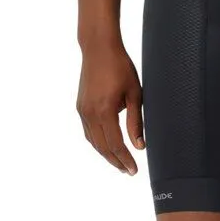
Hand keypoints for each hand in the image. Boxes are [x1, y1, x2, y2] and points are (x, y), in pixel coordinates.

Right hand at [76, 40, 144, 174]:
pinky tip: (107, 146)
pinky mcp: (80, 106)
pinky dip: (97, 142)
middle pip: (102, 147)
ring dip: (106, 154)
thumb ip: (136, 122)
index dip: (125, 160)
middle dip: (116, 162)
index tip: (134, 170)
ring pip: (93, 141)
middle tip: (128, 172)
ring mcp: (82, 110)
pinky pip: (88, 131)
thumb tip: (140, 146)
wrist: (99, 48)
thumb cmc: (120, 67)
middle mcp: (90, 113)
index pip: (115, 144)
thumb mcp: (134, 94)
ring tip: (119, 163)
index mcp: (105, 111)